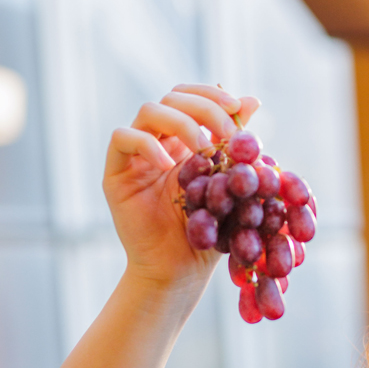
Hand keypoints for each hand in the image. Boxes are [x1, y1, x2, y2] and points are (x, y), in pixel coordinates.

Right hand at [103, 84, 260, 288]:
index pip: (191, 98)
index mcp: (183, 142)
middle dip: (204, 108)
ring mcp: (135, 155)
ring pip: (149, 111)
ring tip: (205, 150)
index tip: (238, 107)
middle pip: (173, 98)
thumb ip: (237, 146)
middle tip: (228, 132)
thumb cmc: (209, 234)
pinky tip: (168, 165)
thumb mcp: (230, 186)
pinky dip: (146, 145)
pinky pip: (122, 139)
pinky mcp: (116, 173)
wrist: (181, 272)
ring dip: (182, 123)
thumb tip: (252, 100)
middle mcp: (158, 142)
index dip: (212, 95)